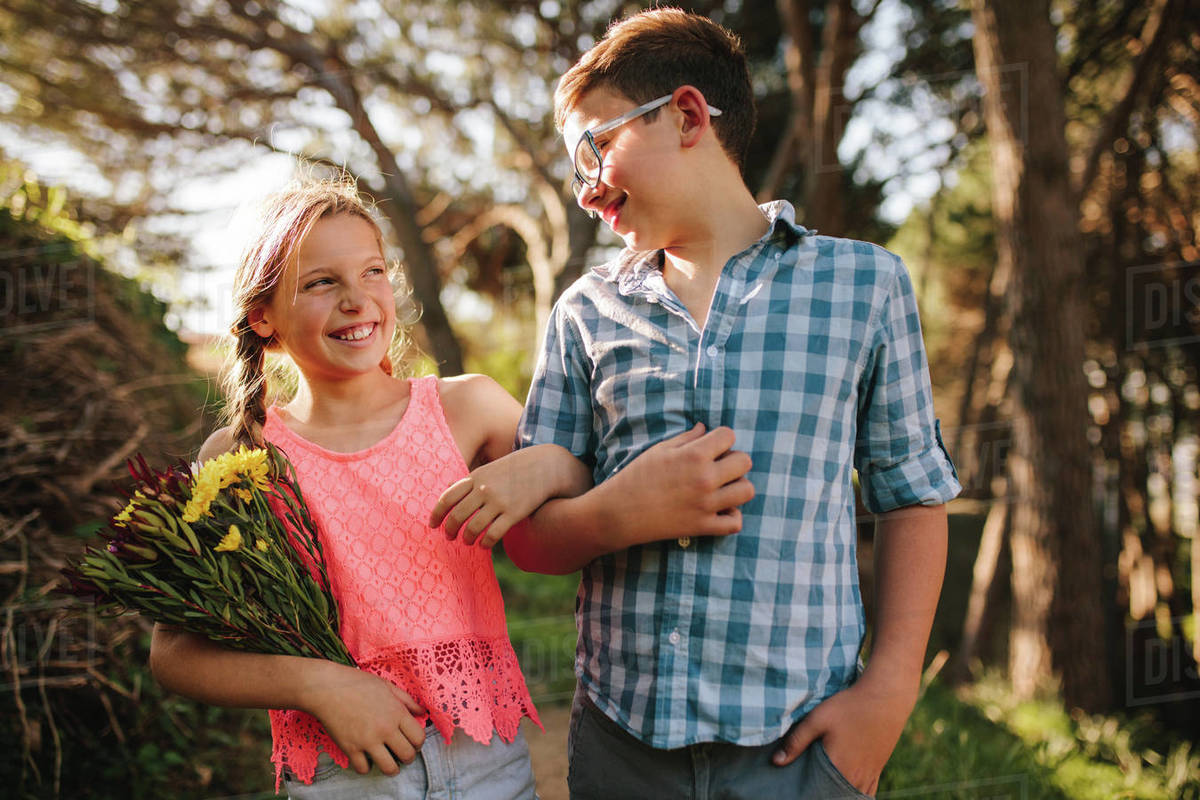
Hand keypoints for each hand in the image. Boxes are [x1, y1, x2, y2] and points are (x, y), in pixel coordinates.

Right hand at [303, 662, 427, 775]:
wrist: (327, 688)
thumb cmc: (357, 683)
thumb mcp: (387, 686)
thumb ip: (407, 700)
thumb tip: (423, 713)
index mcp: (396, 712)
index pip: (418, 737)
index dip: (418, 743)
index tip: (413, 743)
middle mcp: (385, 729)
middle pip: (407, 755)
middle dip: (408, 757)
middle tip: (402, 755)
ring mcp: (367, 740)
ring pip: (389, 768)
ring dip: (392, 768)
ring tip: (389, 763)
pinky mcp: (350, 748)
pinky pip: (364, 769)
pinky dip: (366, 767)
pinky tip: (366, 759)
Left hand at [430, 444, 589, 547]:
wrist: (544, 466)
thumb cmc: (513, 470)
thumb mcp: (489, 469)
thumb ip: (469, 481)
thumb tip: (446, 490)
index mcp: (476, 477)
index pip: (447, 498)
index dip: (437, 514)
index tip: (433, 525)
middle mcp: (484, 490)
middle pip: (458, 516)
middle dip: (450, 530)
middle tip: (449, 536)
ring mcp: (499, 502)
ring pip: (474, 528)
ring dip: (467, 538)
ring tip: (468, 541)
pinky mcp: (514, 513)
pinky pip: (493, 534)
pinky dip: (485, 543)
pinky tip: (484, 545)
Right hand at [603, 423, 754, 547]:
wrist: (619, 512)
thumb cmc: (636, 476)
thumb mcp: (660, 450)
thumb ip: (687, 438)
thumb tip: (705, 428)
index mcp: (694, 455)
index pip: (729, 436)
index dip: (721, 438)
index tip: (711, 446)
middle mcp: (705, 478)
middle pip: (744, 462)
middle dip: (733, 460)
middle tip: (717, 467)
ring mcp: (706, 505)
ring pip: (747, 491)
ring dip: (737, 486)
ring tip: (721, 488)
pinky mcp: (703, 527)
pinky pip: (735, 523)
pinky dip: (731, 516)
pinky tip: (719, 509)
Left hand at [771, 674, 917, 795]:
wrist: (885, 697)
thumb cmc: (849, 706)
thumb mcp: (817, 719)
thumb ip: (796, 741)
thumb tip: (776, 762)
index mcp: (839, 768)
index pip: (819, 794)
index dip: (808, 792)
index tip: (797, 789)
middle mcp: (856, 777)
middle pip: (834, 797)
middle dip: (821, 794)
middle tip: (807, 786)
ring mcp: (870, 775)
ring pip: (850, 796)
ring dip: (836, 794)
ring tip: (821, 787)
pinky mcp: (877, 769)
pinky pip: (866, 792)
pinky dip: (853, 793)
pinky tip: (842, 788)